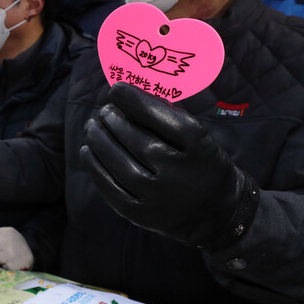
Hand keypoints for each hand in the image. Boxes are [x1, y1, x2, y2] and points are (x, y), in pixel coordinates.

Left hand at [0, 228, 33, 270]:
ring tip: (6, 260)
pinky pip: (2, 268)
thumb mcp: (3, 239)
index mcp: (6, 231)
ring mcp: (13, 252)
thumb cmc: (12, 247)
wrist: (31, 256)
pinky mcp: (16, 265)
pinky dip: (4, 269)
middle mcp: (10, 239)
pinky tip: (10, 265)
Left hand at [79, 82, 258, 250]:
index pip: (163, 118)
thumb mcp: (198, 137)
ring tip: (92, 127)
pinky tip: (88, 151)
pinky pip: (111, 188)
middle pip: (138, 141)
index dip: (135, 101)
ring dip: (100, 141)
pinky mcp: (141, 214)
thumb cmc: (200, 164)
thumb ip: (168, 117)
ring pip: (120, 164)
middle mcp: (179, 173)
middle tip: (103, 111)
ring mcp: (158, 196)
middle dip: (114, 121)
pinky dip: (95, 167)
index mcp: (199, 148)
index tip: (117, 89)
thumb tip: (128, 96)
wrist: (215, 212)